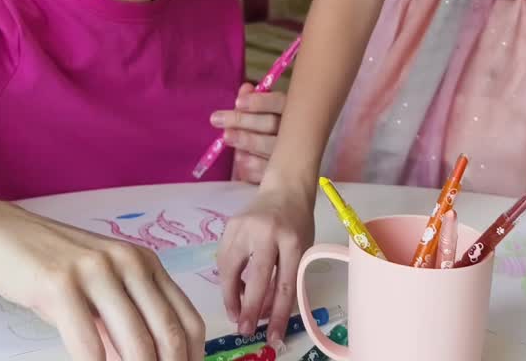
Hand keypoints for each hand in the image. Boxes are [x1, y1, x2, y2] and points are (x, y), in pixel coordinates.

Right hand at [0, 201, 204, 360]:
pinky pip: (88, 344)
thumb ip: (126, 316)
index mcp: (144, 262)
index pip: (187, 320)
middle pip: (168, 335)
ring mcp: (95, 271)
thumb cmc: (49, 263)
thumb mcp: (98, 284)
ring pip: (135, 344)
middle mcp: (128, 262)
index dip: (191, 359)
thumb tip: (149, 358)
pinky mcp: (59, 284)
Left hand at [211, 83, 284, 183]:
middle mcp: (296, 132)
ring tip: (227, 137)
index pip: (279, 102)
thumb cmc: (267, 132)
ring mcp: (293, 155)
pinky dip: (252, 165)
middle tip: (218, 119)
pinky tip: (240, 159)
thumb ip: (253, 100)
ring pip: (271, 147)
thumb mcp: (261, 114)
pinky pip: (268, 171)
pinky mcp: (286, 175)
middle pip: (272, 124)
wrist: (283, 167)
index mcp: (291, 111)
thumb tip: (245, 88)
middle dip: (243, 121)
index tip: (237, 102)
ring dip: (246, 141)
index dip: (259, 102)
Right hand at [216, 177, 314, 345]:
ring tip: (237, 312)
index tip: (273, 336)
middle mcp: (267, 233)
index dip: (278, 314)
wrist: (284, 190)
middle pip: (256, 277)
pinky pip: (224, 258)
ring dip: (231, 295)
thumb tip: (266, 312)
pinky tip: (234, 288)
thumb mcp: (301, 250)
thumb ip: (286, 278)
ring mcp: (245, 227)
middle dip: (249, 308)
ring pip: (231, 269)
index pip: (285, 284)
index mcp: (293, 241)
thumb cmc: (297, 223)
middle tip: (245, 330)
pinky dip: (227, 277)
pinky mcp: (230, 225)